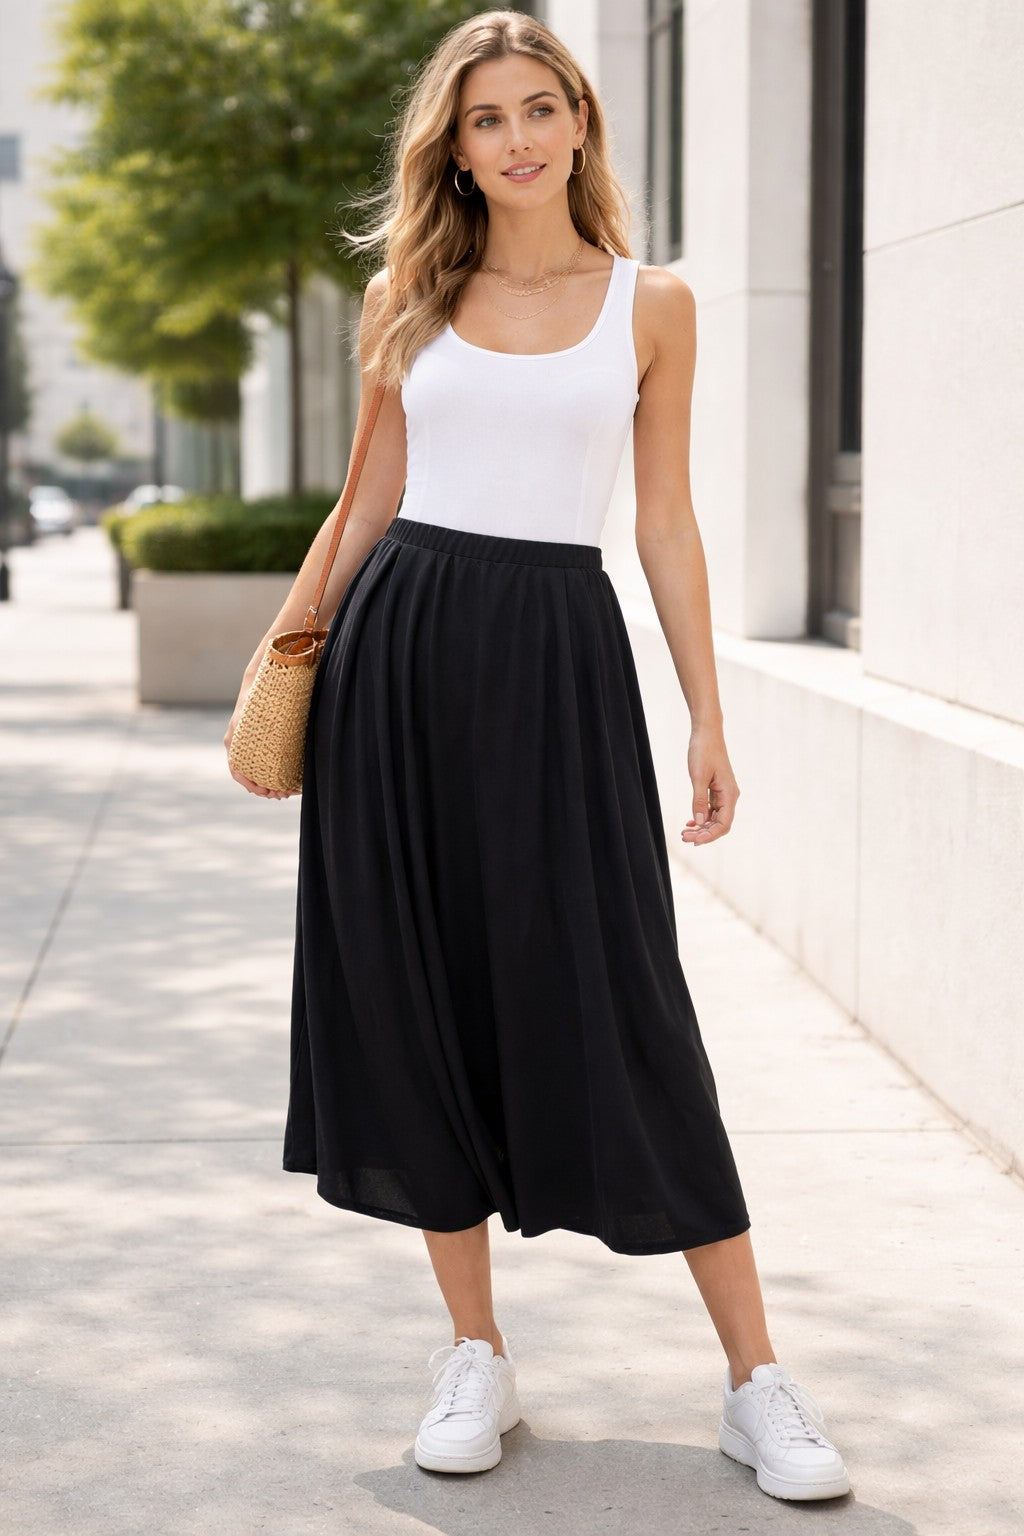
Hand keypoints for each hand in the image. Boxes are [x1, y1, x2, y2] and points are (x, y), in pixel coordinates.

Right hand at [223, 701, 295, 799]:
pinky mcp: (259, 743)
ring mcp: (248, 745)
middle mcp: (238, 746)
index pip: (238, 772)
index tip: (266, 791)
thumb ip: (250, 730)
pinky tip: (285, 780)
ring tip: (286, 792)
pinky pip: (262, 763)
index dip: (251, 785)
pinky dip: (271, 773)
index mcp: (233, 742)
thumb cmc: (256, 696)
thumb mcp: (253, 716)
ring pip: (257, 772)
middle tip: (282, 795)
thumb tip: (263, 745)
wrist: (257, 681)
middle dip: (265, 789)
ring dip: (269, 784)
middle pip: (249, 776)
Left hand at [682, 724, 738, 845]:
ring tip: (685, 832)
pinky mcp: (717, 789)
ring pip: (715, 818)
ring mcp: (724, 793)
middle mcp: (729, 796)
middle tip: (684, 837)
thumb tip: (700, 822)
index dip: (710, 835)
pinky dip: (702, 817)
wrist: (707, 733)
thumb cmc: (704, 751)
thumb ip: (699, 801)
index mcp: (729, 794)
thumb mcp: (698, 777)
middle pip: (719, 824)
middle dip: (703, 833)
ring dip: (701, 827)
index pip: (724, 824)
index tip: (694, 841)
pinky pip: (712, 809)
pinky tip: (690, 822)